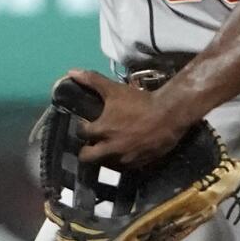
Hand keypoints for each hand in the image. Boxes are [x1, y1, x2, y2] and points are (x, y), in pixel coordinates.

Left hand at [65, 69, 196, 166]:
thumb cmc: (139, 102)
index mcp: (101, 131)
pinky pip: (123, 168)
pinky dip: (121, 161)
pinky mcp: (138, 165)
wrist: (168, 115)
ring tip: (109, 147)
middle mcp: (110, 149)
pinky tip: (125, 151)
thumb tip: (71, 72)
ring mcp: (124, 159)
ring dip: (103, 157)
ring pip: (104, 164)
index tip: (87, 125)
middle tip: (92, 142)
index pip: (81, 134)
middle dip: (86, 150)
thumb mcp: (114, 89)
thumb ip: (92, 80)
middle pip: (87, 158)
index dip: (82, 129)